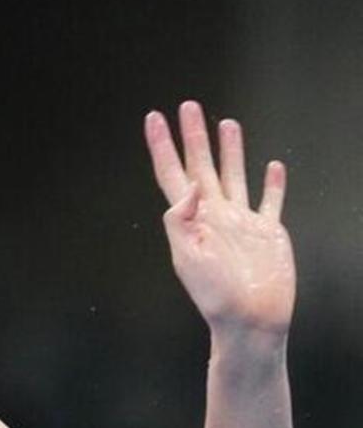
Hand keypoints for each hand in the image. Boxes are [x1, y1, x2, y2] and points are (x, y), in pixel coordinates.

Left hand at [144, 101, 294, 342]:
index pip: (172, 173)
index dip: (162, 145)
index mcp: (191, 219)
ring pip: (234, 174)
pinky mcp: (268, 232)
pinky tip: (273, 167)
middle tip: (189, 106)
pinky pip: (270, 201)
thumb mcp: (188, 258)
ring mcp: (242, 222)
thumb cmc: (217, 296)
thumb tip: (189, 186)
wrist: (251, 321)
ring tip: (226, 122)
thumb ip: (182, 220)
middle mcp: (214, 215)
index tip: (154, 118)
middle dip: (194, 136)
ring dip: (230, 150)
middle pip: (201, 165)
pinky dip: (273, 184)